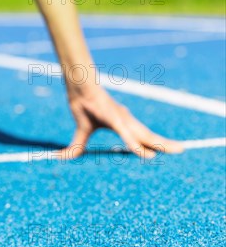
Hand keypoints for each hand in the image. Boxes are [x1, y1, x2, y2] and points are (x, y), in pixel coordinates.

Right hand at [61, 86, 183, 158]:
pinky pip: (126, 134)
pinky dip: (135, 144)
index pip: (141, 136)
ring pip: (142, 135)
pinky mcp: (113, 118)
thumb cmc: (83, 106)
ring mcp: (121, 119)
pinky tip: (144, 152)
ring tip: (172, 150)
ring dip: (157, 144)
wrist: (79, 88)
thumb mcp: (82, 131)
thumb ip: (77, 146)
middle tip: (182, 150)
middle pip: (148, 135)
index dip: (154, 144)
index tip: (167, 150)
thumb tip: (64, 157)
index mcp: (122, 123)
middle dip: (165, 143)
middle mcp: (126, 121)